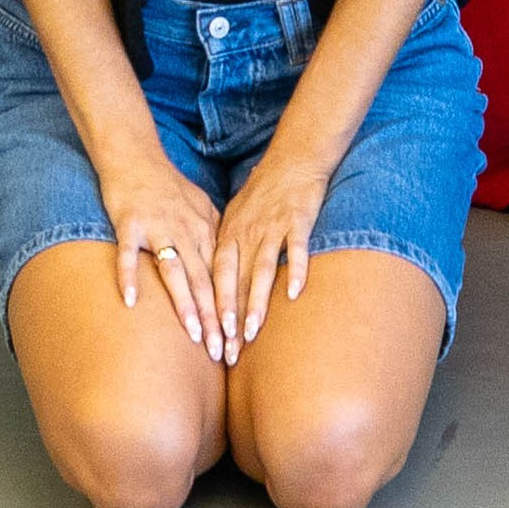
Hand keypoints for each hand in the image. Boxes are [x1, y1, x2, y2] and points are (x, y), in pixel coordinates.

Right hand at [93, 142, 236, 363]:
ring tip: (193, 335)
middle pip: (204, 281)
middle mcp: (185, 231)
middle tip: (221, 351)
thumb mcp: (199, 206)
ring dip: (185, 305)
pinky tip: (131, 301)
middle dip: (214, 318)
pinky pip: (129, 255)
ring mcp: (157, 228)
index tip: (238, 340)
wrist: (135, 155)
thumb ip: (212, 234)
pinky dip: (129, 276)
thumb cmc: (166, 185)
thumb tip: (225, 264)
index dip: (230, 309)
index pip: (222, 277)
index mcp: (204, 230)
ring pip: (175, 272)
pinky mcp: (129, 224)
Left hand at [212, 129, 343, 334]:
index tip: (210, 339)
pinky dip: (295, 270)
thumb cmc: (265, 192)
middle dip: (229, 318)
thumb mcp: (236, 216)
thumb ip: (228, 248)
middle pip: (235, 280)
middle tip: (226, 350)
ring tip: (251, 332)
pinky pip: (296, 249)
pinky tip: (295, 293)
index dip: (212, 309)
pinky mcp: (298, 220)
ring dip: (255, 303)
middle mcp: (247, 233)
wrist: (294, 158)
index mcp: (229, 234)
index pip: (216, 277)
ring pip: (260, 270)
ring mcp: (272, 227)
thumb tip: (215, 282)